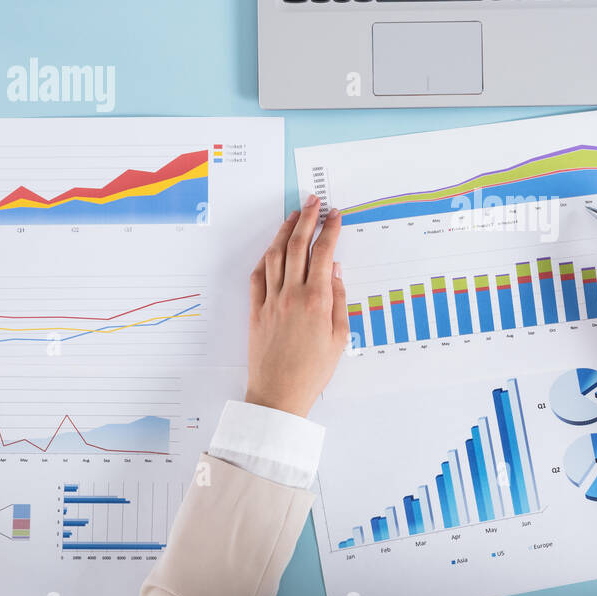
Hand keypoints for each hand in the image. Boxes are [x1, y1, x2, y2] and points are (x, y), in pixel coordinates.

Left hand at [245, 196, 348, 416]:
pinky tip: (273, 249)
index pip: (324, 253)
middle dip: (307, 219)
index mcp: (317, 300)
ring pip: (275, 255)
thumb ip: (340, 300)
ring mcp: (271, 301)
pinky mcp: (256, 310)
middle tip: (314, 201)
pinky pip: (258, 276)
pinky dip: (266, 257)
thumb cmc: (314, 371)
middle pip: (297, 246)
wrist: (279, 394)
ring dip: (285, 231)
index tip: (336, 214)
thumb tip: (336, 270)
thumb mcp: (340, 337)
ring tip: (295, 216)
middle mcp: (292, 294)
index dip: (331, 229)